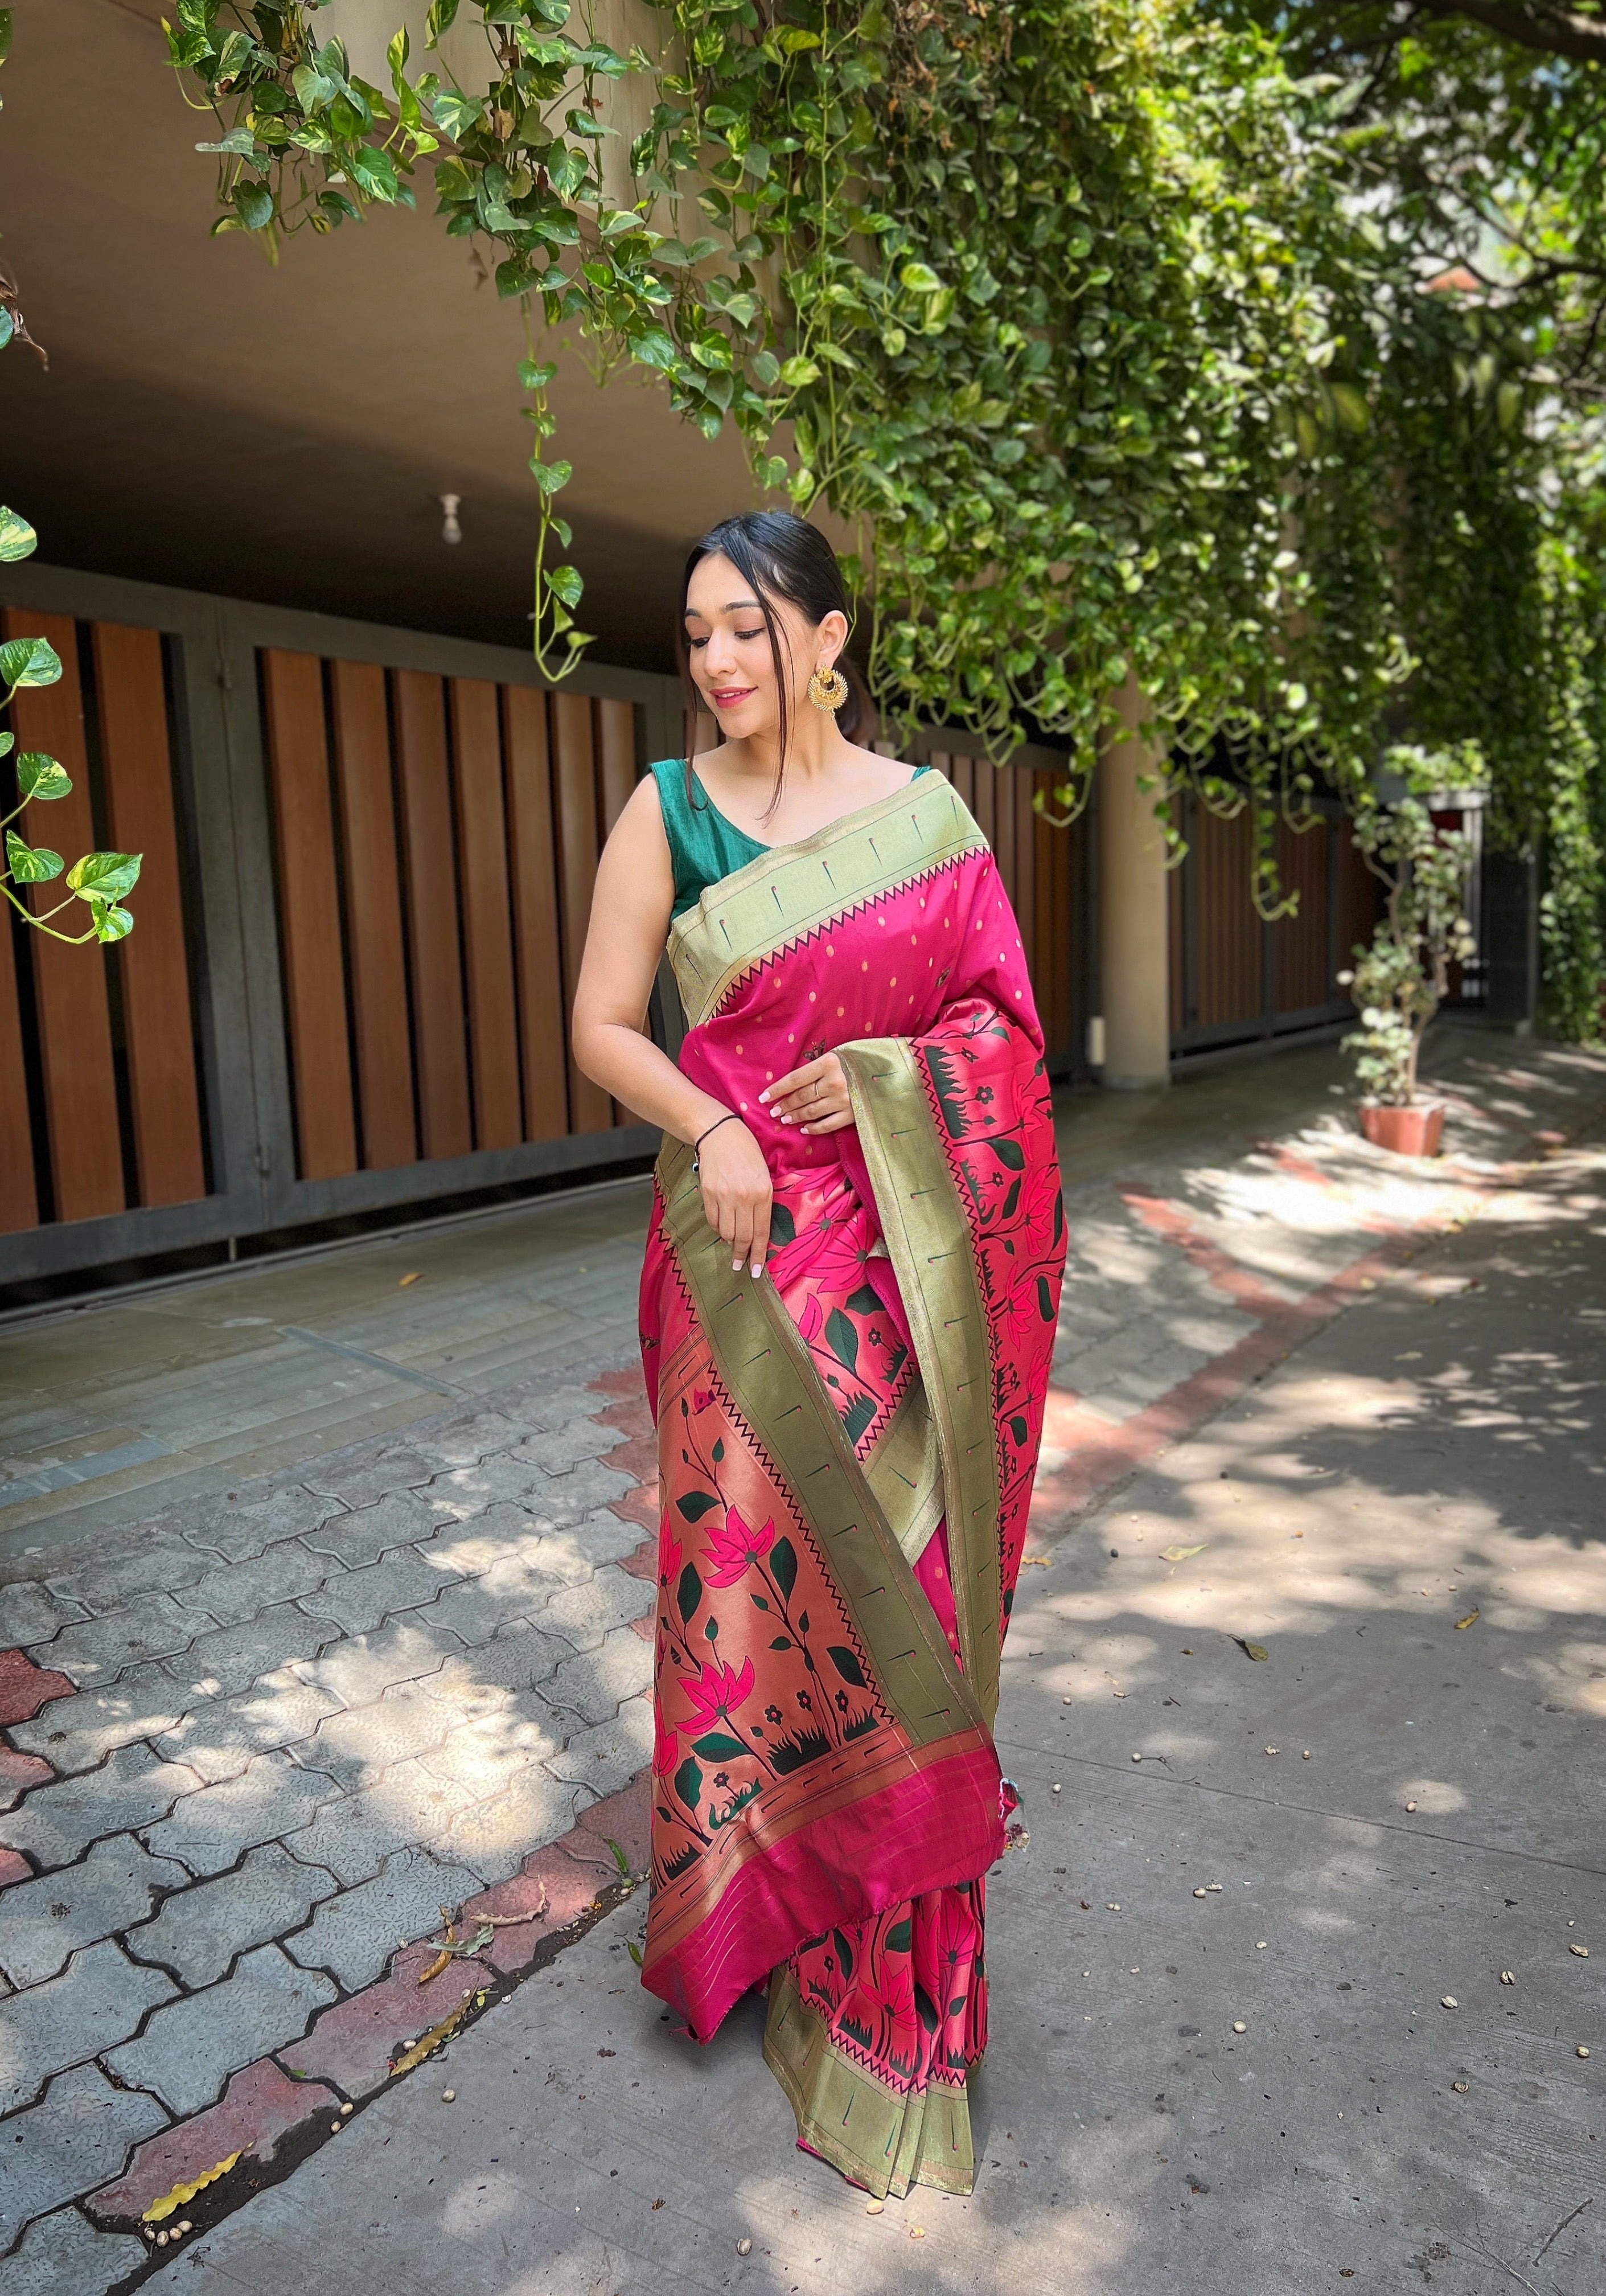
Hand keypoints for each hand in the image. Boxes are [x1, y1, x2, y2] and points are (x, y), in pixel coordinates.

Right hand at [696, 1116, 772, 1277]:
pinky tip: (722, 1223)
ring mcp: (723, 1196)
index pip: (760, 1232)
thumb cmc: (748, 1154)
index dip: (758, 1255)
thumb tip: (756, 1233)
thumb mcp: (764, 1176)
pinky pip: (712, 1220)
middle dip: (742, 1255)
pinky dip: (718, 1227)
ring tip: (732, 1240)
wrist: (721, 1134)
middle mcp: (743, 1197)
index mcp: (763, 1193)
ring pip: (726, 1232)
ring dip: (729, 1240)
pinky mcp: (708, 1193)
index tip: (755, 1271)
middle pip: (742, 1237)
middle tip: (740, 1264)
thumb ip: (762, 1204)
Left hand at [758, 1053, 853, 1135]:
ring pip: (811, 1111)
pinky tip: (804, 1129)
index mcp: (829, 1063)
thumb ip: (819, 1066)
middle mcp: (835, 1082)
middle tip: (774, 1111)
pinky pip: (827, 1125)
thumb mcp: (839, 1054)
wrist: (892, 1073)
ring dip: (795, 1116)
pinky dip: (814, 1128)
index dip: (777, 1089)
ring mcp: (844, 1100)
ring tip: (785, 1119)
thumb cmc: (861, 1060)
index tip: (764, 1097)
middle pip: (801, 1097)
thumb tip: (795, 1082)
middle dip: (784, 1105)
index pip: (794, 1079)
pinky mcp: (853, 1114)